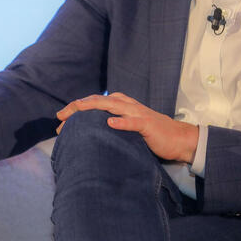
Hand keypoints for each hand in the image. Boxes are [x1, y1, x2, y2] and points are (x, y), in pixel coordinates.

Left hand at [56, 92, 197, 163]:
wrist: (180, 139)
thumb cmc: (154, 135)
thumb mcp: (131, 127)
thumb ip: (115, 125)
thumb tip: (93, 133)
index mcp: (123, 105)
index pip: (96, 102)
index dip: (78, 107)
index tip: (60, 118)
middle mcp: (129, 105)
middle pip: (99, 101)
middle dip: (78, 106)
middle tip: (60, 117)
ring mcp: (139, 114)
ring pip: (113, 105)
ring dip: (94, 108)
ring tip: (77, 110)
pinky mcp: (148, 125)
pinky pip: (134, 122)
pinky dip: (122, 122)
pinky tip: (111, 123)